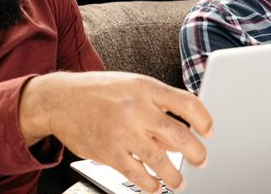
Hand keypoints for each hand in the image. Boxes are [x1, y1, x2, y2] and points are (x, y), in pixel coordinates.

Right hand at [20, 71, 212, 192]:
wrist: (61, 100)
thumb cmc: (100, 91)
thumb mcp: (132, 86)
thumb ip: (157, 105)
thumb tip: (182, 131)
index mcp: (146, 88)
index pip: (186, 103)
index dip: (204, 119)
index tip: (210, 131)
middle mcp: (137, 109)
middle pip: (178, 135)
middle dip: (196, 153)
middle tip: (202, 161)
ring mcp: (123, 133)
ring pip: (161, 160)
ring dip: (175, 176)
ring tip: (180, 182)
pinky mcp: (109, 153)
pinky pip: (137, 174)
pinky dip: (150, 184)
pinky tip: (155, 186)